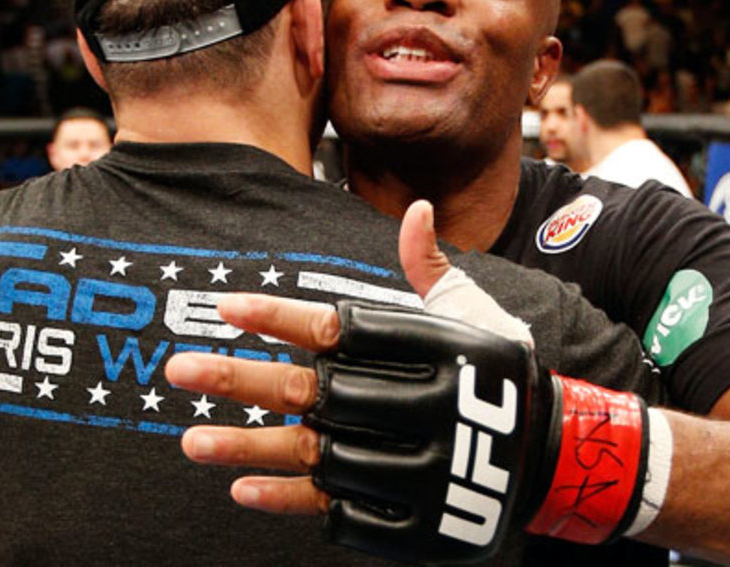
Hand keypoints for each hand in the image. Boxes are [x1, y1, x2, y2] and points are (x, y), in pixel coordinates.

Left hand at [165, 201, 649, 561]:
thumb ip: (431, 271)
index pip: (345, 328)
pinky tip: (243, 491)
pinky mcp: (416, 522)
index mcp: (438, 350)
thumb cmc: (495, 373)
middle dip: (241, 381)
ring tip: (190, 440)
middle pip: (317, 392)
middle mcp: (426, 407)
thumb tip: (414, 208)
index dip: (282, 318)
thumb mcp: (473, 317)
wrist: (551, 458)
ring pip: (318, 456)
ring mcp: (421, 469)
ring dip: (249, 448)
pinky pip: (341, 513)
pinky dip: (292, 502)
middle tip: (178, 369)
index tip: (225, 309)